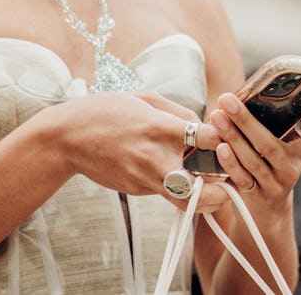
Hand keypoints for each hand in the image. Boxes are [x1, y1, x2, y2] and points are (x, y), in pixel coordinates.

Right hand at [56, 90, 224, 211]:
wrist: (68, 136)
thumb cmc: (106, 110)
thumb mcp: (144, 98)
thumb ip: (177, 112)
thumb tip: (203, 125)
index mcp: (160, 127)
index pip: (208, 139)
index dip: (225, 139)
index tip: (227, 137)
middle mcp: (155, 158)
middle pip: (204, 187)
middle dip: (224, 187)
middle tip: (232, 179)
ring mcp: (145, 178)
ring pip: (187, 202)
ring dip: (205, 199)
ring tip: (214, 188)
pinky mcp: (137, 190)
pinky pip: (166, 193)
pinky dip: (177, 188)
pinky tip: (177, 175)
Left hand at [208, 76, 300, 210]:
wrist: (266, 211)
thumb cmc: (267, 163)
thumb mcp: (276, 143)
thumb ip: (267, 122)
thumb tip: (239, 92)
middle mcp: (293, 165)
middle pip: (271, 143)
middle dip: (246, 120)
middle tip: (227, 99)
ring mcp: (277, 183)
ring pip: (255, 159)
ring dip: (233, 137)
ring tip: (216, 116)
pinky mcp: (259, 197)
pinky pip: (243, 178)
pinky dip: (230, 162)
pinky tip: (219, 147)